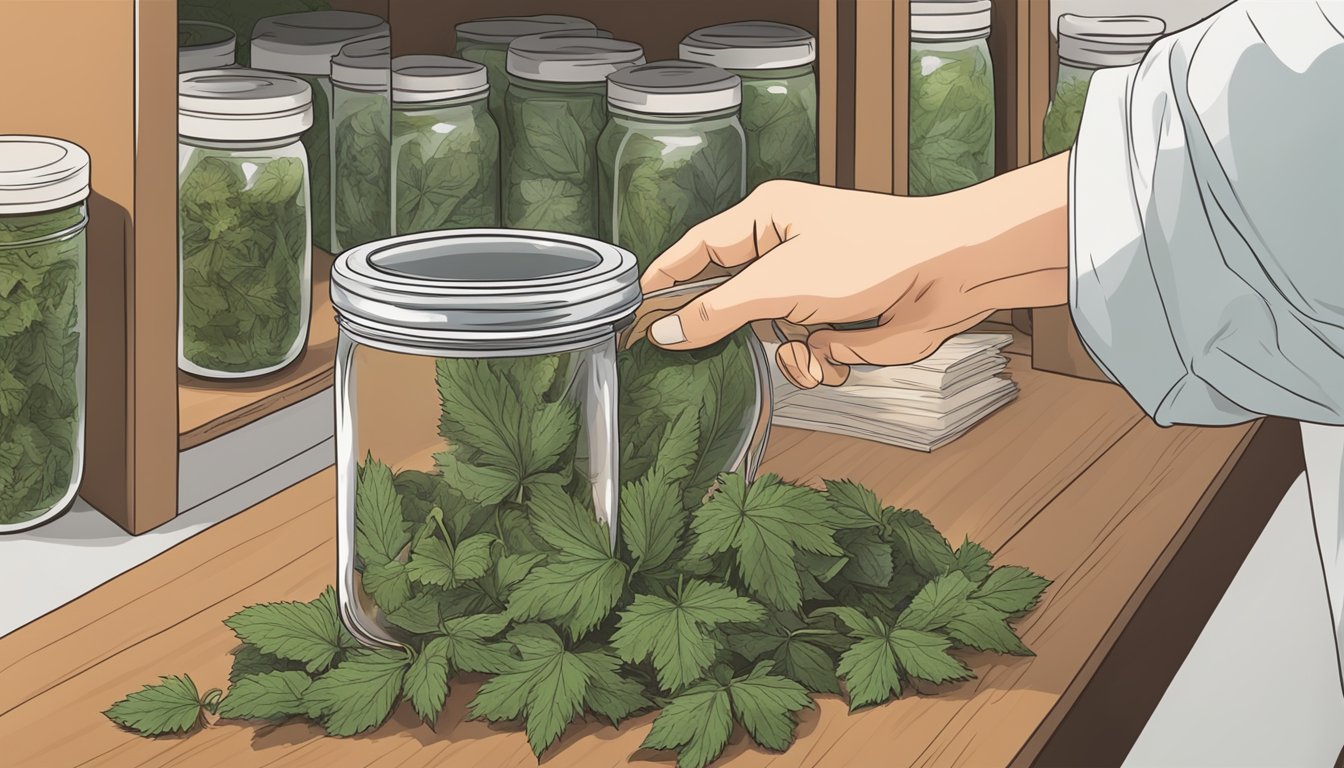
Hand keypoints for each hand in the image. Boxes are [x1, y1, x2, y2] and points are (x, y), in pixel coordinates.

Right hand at [640, 154, 1071, 387]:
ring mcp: (810, 292)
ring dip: (786, 356)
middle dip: (734, 334)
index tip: (632, 319)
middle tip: (717, 356)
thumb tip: (664, 333)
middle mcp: (782, 254)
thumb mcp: (777, 283)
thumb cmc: (871, 255)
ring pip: (767, 342)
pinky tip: (839, 353)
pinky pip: (804, 358)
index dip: (662, 285)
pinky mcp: (836, 324)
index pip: (693, 253)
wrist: (949, 274)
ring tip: (811, 346)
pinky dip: (819, 363)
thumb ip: (714, 312)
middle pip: (727, 305)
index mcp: (762, 220)